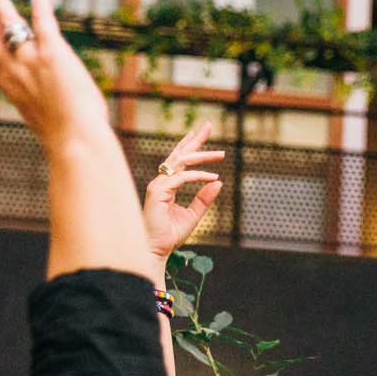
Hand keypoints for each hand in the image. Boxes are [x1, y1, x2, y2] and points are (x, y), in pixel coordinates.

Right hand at [0, 0, 107, 140]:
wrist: (74, 141)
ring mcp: (31, 60)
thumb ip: (34, 98)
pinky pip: (42, 18)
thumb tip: (39, 96)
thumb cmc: (65, 136)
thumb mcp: (40, 115)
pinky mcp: (51, 53)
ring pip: (8, 24)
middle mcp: (14, 72)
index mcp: (9, 87)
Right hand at [143, 121, 224, 256]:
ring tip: (220, 155)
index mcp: (166, 185)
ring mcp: (158, 185)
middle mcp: (160, 182)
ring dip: (201, 156)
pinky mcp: (158, 192)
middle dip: (195, 140)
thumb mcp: (193, 215)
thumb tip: (219, 182)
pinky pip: (182, 178)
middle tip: (209, 126)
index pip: (178, 160)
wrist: (156, 250)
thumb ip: (204, 199)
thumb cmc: (170, 236)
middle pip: (179, 155)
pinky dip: (198, 176)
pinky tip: (212, 178)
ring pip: (181, 163)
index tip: (200, 132)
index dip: (189, 145)